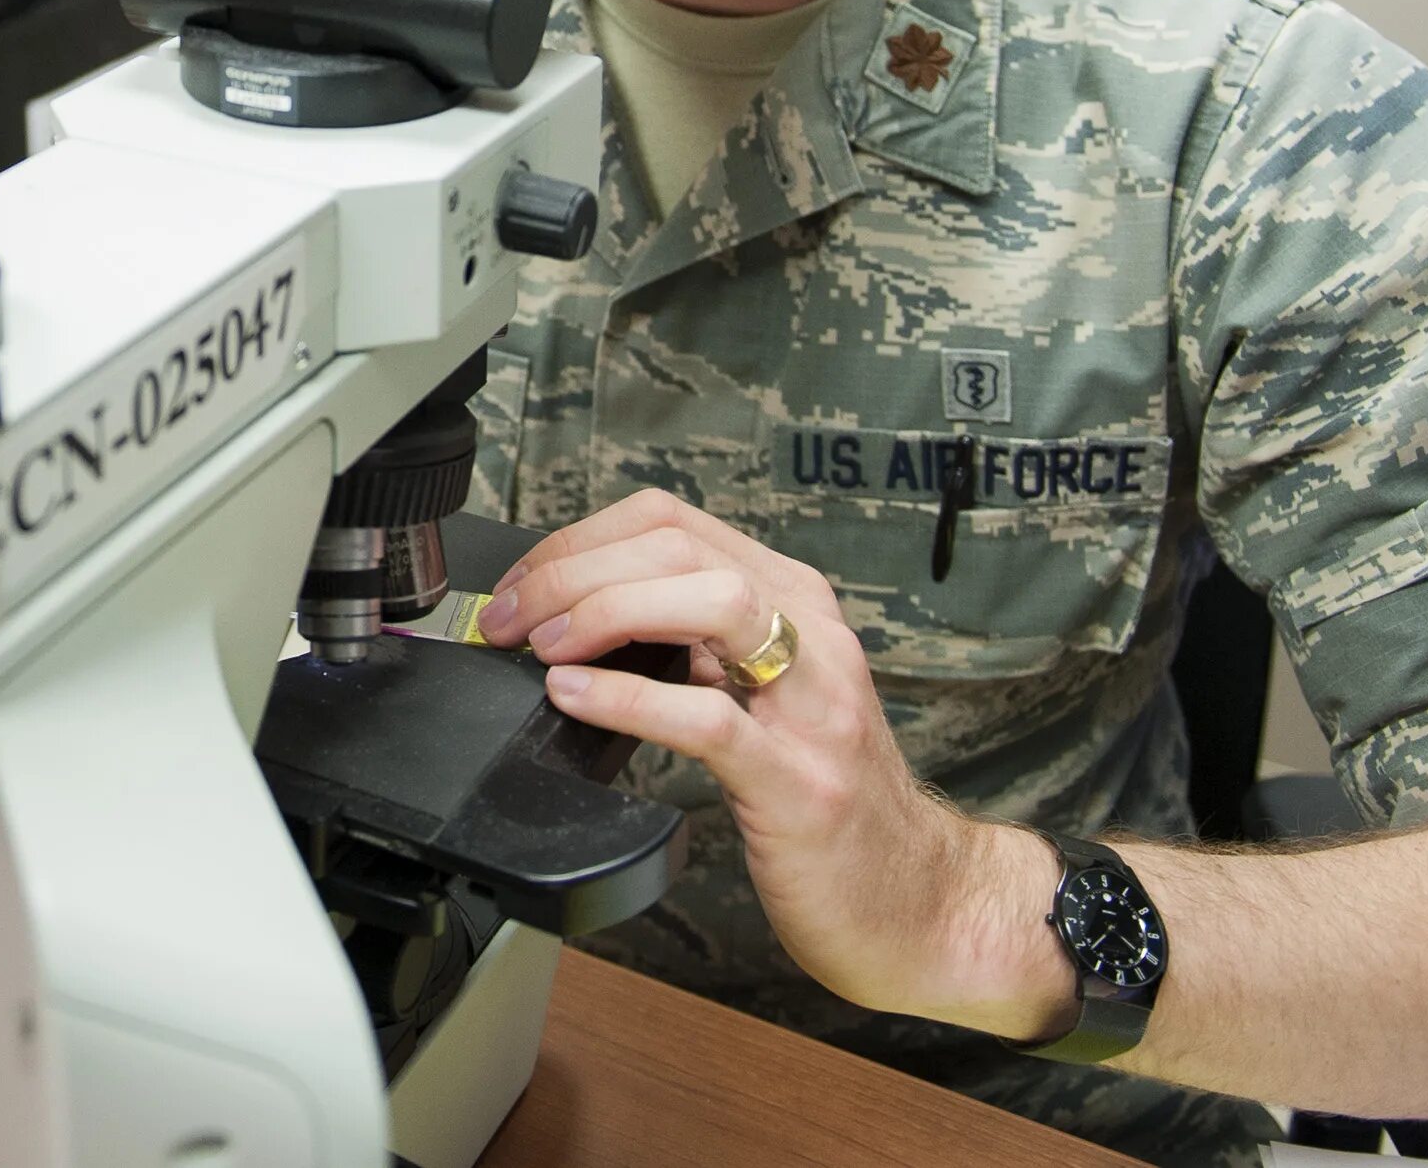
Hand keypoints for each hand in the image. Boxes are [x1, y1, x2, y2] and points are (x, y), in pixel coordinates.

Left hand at [478, 488, 1074, 1037]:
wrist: (919, 904)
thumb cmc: (827, 802)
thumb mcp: (761, 695)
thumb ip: (694, 647)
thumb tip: (582, 616)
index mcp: (792, 604)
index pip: (671, 522)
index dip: (578, 539)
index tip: (521, 583)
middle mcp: (810, 637)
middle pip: (677, 548)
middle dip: (572, 570)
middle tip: (508, 615)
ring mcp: (812, 708)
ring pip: (709, 603)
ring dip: (604, 610)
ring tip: (542, 645)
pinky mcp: (800, 784)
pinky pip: (709, 719)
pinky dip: (629, 698)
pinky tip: (575, 696)